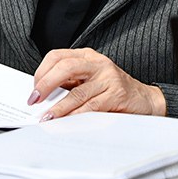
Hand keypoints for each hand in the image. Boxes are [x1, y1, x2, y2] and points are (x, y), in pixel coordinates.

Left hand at [27, 48, 165, 119]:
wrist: (144, 99)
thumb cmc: (113, 90)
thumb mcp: (89, 80)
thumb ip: (69, 83)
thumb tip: (42, 95)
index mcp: (87, 56)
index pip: (57, 56)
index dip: (42, 72)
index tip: (33, 89)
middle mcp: (97, 63)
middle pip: (65, 67)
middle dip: (46, 84)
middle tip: (35, 100)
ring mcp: (108, 77)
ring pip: (77, 92)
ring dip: (59, 107)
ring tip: (47, 117)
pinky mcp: (117, 94)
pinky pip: (91, 107)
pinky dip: (76, 116)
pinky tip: (67, 122)